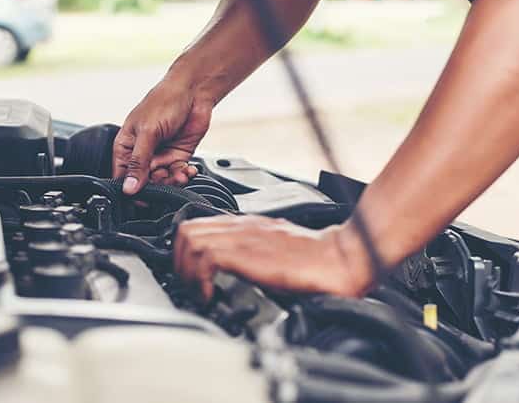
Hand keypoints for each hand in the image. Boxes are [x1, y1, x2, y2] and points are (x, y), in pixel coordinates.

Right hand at [113, 77, 211, 194]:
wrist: (193, 91)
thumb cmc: (164, 102)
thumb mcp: (148, 132)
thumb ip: (138, 162)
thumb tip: (128, 188)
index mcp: (126, 146)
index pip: (122, 176)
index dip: (130, 188)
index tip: (140, 197)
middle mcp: (142, 153)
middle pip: (144, 182)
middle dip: (156, 185)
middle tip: (165, 180)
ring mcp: (160, 155)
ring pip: (162, 181)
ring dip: (172, 182)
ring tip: (180, 175)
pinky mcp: (178, 156)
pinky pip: (178, 174)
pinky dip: (184, 176)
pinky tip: (188, 171)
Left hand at [174, 215, 372, 299]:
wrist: (340, 258)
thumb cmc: (315, 259)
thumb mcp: (274, 252)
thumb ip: (252, 254)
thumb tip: (233, 273)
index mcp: (246, 224)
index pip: (197, 225)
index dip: (184, 252)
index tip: (191, 276)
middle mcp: (241, 226)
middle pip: (186, 229)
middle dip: (178, 261)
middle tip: (190, 285)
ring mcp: (243, 237)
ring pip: (190, 239)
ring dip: (186, 270)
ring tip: (198, 291)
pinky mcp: (248, 252)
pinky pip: (206, 256)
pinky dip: (199, 277)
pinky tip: (210, 294)